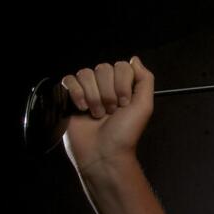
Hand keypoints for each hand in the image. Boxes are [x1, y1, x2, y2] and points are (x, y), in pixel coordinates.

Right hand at [60, 56, 154, 178]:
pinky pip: (69, 80)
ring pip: (86, 74)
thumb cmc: (125, 133)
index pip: (121, 66)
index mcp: (122, 87)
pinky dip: (76, 94)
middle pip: (103, 68)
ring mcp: (86, 92)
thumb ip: (145, 79)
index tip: (124, 105)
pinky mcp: (69, 98)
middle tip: (110, 112)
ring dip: (93, 96)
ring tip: (97, 114)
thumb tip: (135, 59)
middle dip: (108, 93)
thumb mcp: (144, 106)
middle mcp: (104, 87)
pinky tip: (82, 109)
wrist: (103, 153)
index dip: (122, 85)